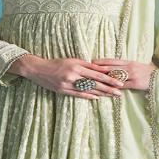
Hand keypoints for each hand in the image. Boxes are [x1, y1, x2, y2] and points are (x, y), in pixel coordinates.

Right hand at [9, 54, 126, 98]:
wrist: (38, 69)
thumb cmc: (57, 63)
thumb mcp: (72, 60)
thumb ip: (86, 65)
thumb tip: (102, 69)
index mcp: (77, 66)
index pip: (97, 74)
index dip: (109, 78)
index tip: (119, 82)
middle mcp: (73, 76)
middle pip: (95, 83)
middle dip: (109, 88)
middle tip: (120, 92)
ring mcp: (67, 85)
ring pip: (88, 90)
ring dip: (101, 94)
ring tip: (111, 96)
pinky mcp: (63, 91)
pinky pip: (78, 95)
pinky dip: (88, 96)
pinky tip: (97, 98)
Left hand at [89, 58, 158, 90]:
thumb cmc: (149, 72)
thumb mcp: (137, 66)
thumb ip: (127, 66)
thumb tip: (116, 67)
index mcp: (129, 62)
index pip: (113, 61)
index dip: (102, 61)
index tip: (93, 61)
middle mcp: (129, 67)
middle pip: (111, 67)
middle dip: (100, 68)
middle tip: (89, 68)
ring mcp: (132, 75)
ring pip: (115, 76)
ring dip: (104, 78)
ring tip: (95, 79)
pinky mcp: (134, 83)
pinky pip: (122, 86)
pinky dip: (114, 87)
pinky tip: (107, 89)